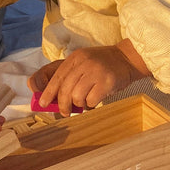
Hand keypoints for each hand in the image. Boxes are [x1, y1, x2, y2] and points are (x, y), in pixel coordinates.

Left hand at [27, 39, 150, 116]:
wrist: (127, 59)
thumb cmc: (102, 65)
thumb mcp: (83, 62)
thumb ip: (69, 76)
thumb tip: (54, 97)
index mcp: (75, 58)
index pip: (57, 77)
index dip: (48, 92)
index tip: (43, 103)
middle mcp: (84, 63)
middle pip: (65, 89)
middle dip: (62, 104)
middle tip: (64, 112)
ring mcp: (96, 72)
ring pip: (77, 96)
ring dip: (79, 103)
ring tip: (85, 100)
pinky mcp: (107, 82)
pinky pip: (92, 100)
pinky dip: (92, 103)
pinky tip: (96, 98)